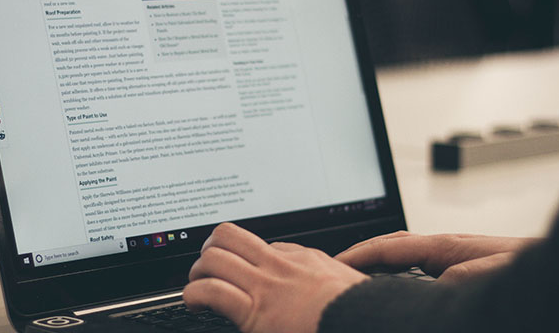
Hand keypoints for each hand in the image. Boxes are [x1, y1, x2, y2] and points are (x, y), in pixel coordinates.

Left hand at [184, 223, 368, 332]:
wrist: (364, 323)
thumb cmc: (360, 311)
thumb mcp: (349, 282)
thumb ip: (326, 276)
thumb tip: (321, 277)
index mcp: (303, 259)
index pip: (262, 245)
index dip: (245, 256)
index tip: (239, 268)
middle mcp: (279, 266)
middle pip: (229, 236)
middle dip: (211, 250)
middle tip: (208, 266)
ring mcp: (265, 286)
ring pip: (214, 258)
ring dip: (199, 271)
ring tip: (197, 284)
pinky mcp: (254, 311)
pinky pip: (212, 291)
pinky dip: (194, 294)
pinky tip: (195, 302)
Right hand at [335, 231, 538, 282]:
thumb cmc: (531, 269)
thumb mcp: (487, 277)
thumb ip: (453, 277)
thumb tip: (423, 286)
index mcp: (445, 246)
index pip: (390, 247)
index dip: (359, 254)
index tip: (334, 262)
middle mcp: (446, 250)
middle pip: (392, 249)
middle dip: (363, 257)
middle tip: (337, 271)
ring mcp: (453, 259)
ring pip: (405, 261)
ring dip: (380, 269)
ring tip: (358, 282)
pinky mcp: (462, 272)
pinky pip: (420, 273)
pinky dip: (400, 279)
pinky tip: (398, 292)